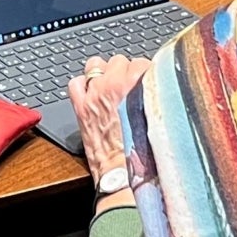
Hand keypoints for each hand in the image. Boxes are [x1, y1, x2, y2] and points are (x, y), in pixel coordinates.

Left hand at [66, 54, 151, 184]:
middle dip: (125, 72)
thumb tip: (160, 88)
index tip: (147, 81)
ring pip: (95, 64)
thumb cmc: (146, 154)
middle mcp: (114, 85)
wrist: (124, 176)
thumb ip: (158, 97)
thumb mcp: (161, 119)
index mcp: (138, 84)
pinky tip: (91, 94)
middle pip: (120, 61)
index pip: (143, 62)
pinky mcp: (80, 107)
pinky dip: (83, 86)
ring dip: (103, 73)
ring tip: (109, 87)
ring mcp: (94, 94)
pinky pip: (76, 83)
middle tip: (130, 88)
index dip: (147, 73)